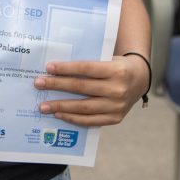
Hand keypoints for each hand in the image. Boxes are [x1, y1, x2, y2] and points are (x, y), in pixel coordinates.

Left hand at [33, 57, 148, 125]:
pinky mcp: (115, 118)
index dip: (66, 68)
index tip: (48, 68)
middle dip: (57, 86)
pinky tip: (59, 114)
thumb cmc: (117, 65)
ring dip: (60, 106)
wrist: (140, 79)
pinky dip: (73, 118)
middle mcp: (118, 89)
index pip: (86, 69)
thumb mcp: (108, 59)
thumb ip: (88, 64)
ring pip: (83, 107)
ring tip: (43, 105)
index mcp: (116, 70)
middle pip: (81, 88)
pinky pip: (90, 120)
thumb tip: (57, 70)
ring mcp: (117, 106)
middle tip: (39, 83)